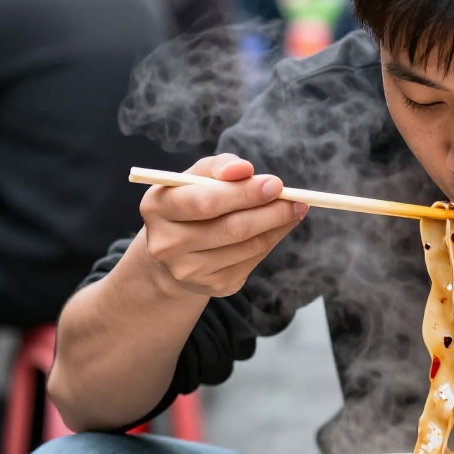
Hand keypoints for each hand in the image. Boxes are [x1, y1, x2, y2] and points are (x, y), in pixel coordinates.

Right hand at [140, 153, 306, 297]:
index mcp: (158, 207)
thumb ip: (219, 167)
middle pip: (231, 228)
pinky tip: (278, 227)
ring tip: (293, 209)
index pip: (206, 202)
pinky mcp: (213, 286)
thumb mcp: (196, 177)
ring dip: (277, 226)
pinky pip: (253, 260)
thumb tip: (244, 170)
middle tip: (295, 200)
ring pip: (248, 246)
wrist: (175, 251)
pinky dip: (271, 240)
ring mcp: (190, 270)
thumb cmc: (190, 201)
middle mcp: (168, 244)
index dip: (244, 193)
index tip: (275, 184)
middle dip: (270, 211)